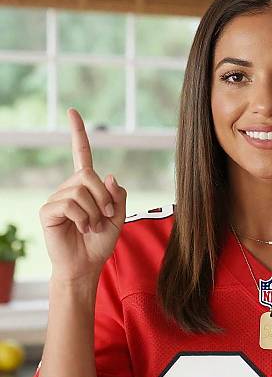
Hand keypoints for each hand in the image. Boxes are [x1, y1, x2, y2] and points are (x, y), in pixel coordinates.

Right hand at [39, 108, 126, 282]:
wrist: (87, 264)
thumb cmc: (100, 241)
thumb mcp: (118, 216)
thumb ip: (117, 195)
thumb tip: (108, 175)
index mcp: (86, 186)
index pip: (81, 155)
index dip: (78, 134)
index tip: (72, 112)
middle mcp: (69, 187)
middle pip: (89, 175)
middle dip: (104, 197)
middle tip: (107, 216)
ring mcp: (57, 198)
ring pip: (81, 190)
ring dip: (95, 211)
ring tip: (92, 226)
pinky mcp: (48, 211)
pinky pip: (70, 203)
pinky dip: (83, 217)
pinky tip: (81, 228)